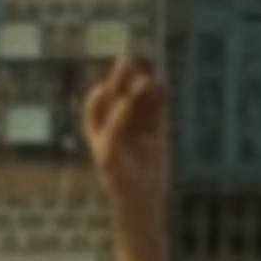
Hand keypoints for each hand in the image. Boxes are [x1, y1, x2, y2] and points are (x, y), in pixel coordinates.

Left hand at [81, 54, 168, 206]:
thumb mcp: (110, 154)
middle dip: (123, 79)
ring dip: (144, 87)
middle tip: (129, 59)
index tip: (108, 88)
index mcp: (98, 129)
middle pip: (119, 95)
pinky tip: (163, 85)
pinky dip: (160, 98)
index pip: (97, 104)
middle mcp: (117, 124)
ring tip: (150, 75)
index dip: (101, 93)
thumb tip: (122, 98)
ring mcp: (137, 127)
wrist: (142, 201)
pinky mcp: (156, 132)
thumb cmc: (118, 181)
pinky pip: (157, 110)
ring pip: (141, 100)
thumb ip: (114, 125)